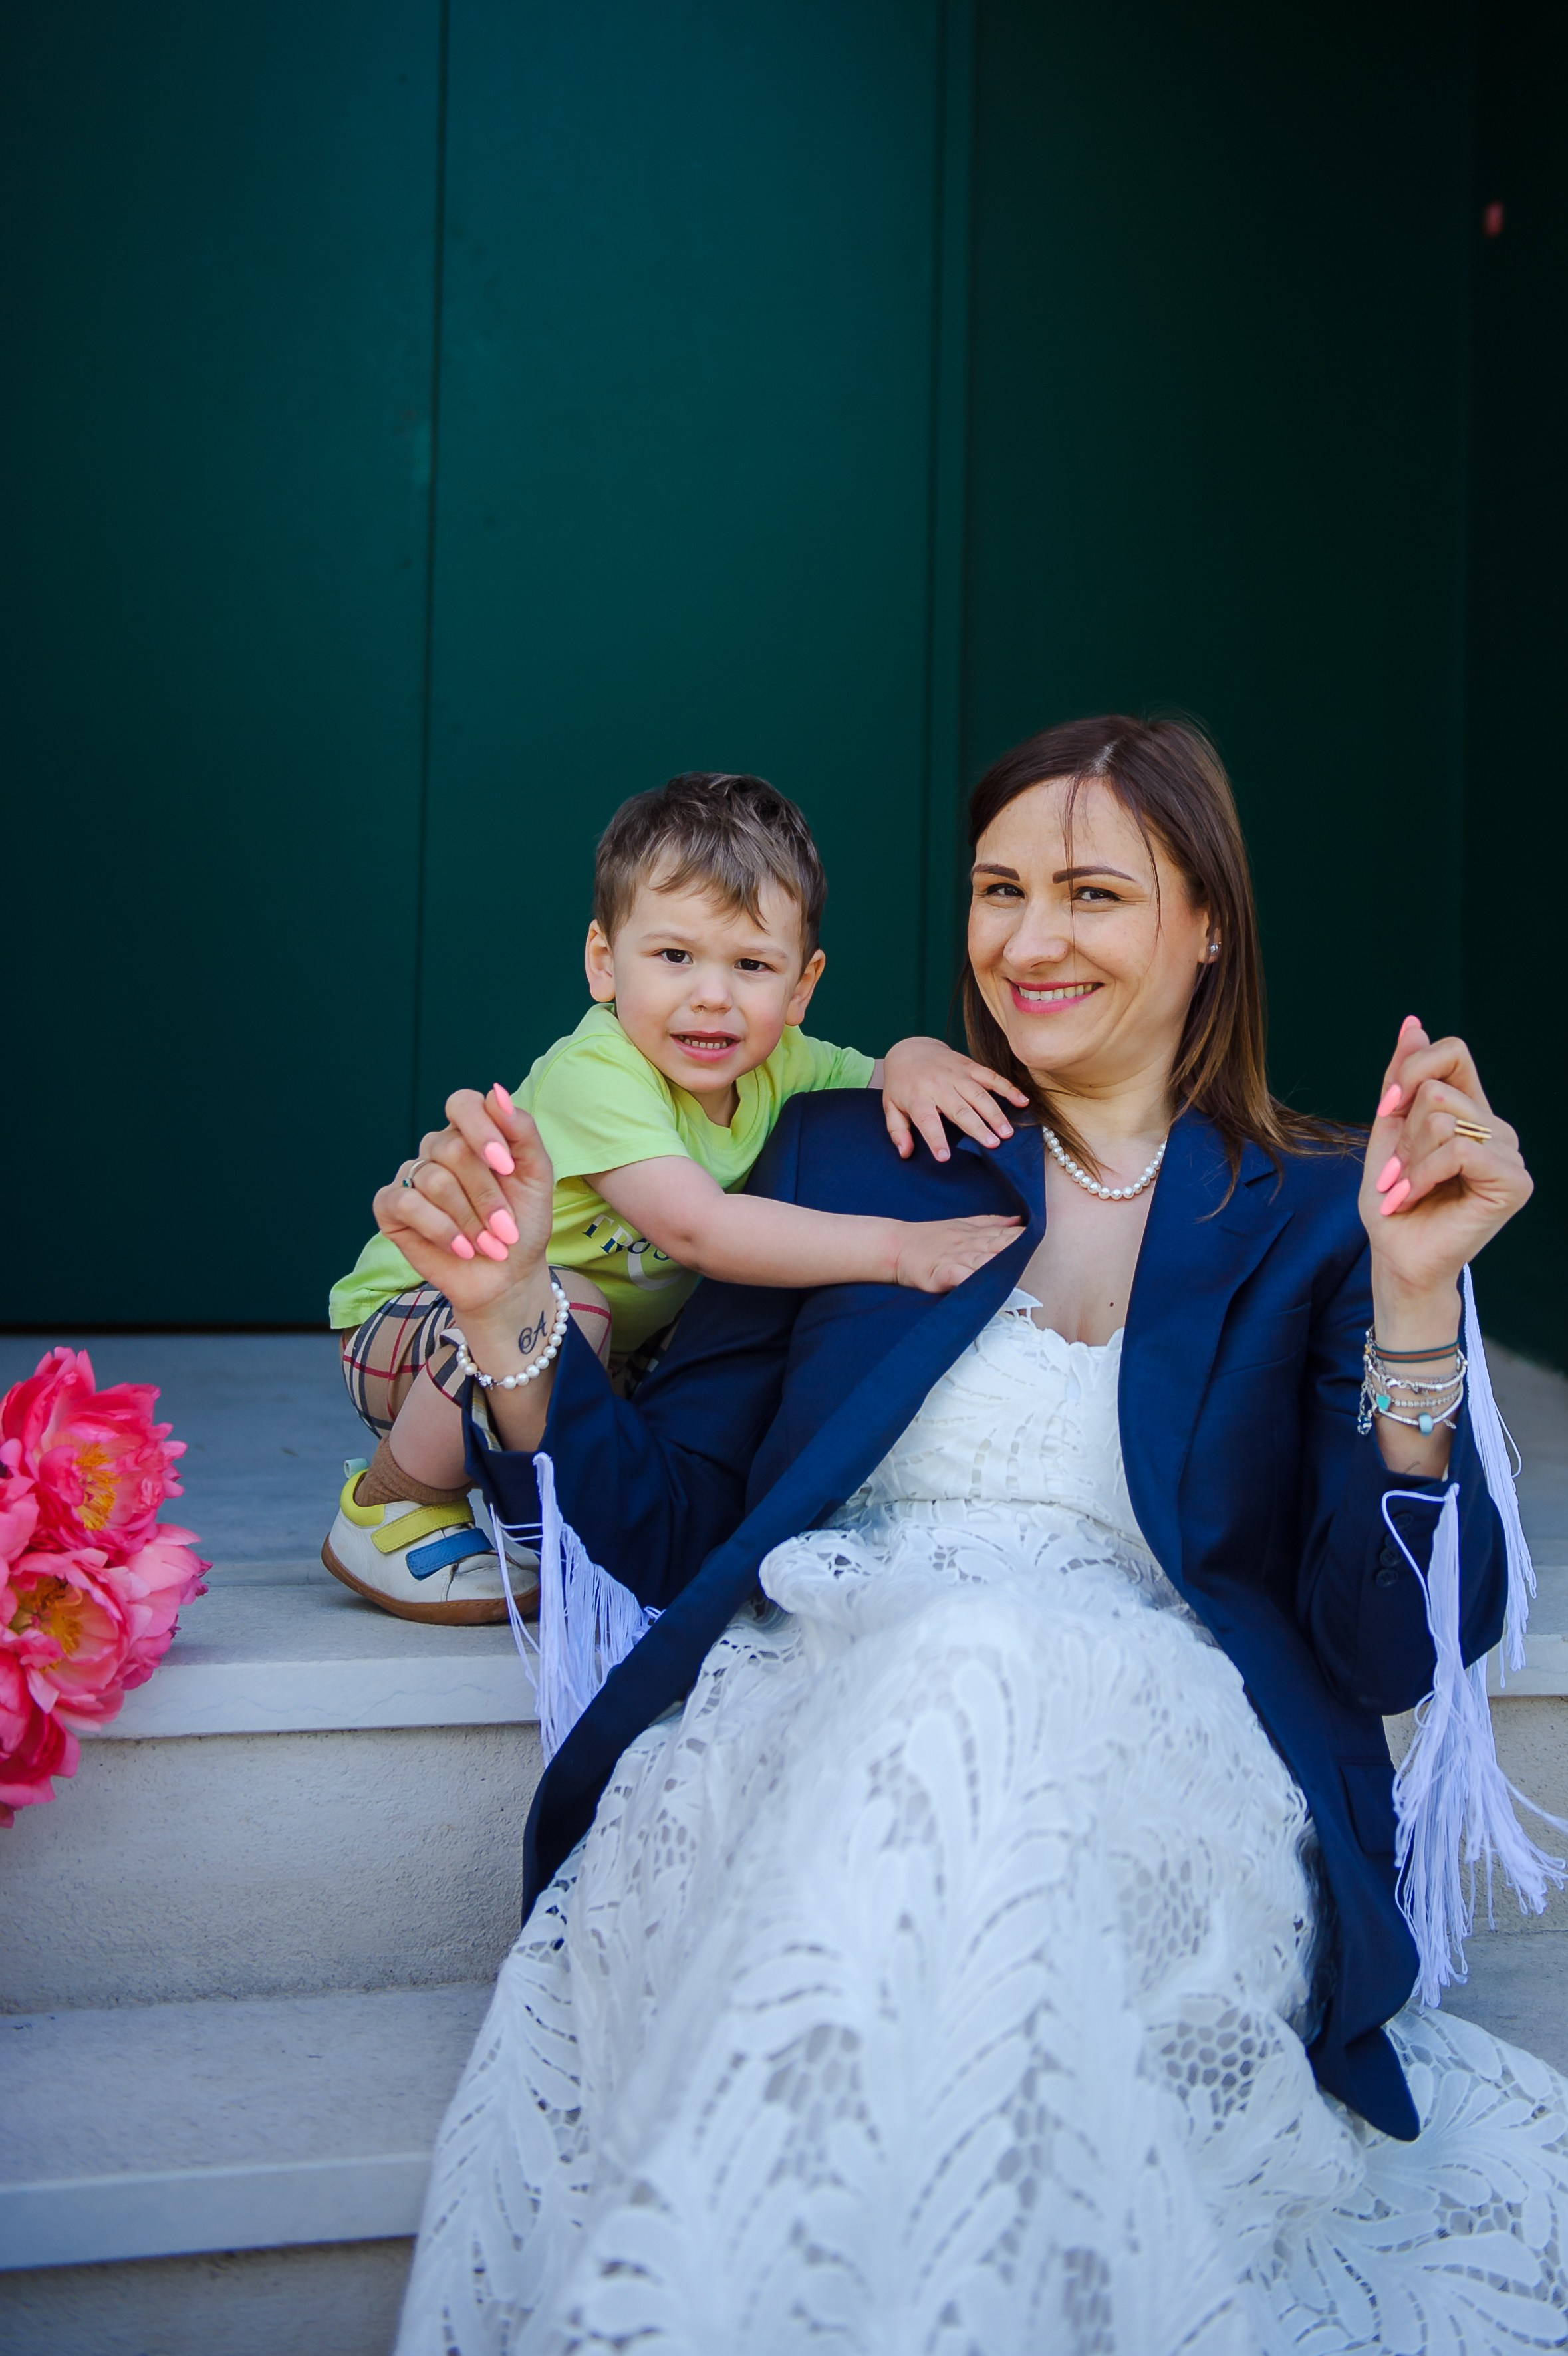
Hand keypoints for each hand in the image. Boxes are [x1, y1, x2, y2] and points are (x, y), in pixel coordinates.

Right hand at [373, 1084, 555, 1332]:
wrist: (507, 1276)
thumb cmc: (522, 1224)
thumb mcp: (536, 1176)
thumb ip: (522, 1131)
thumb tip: (496, 1091)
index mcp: (471, 1133)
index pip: (462, 1103)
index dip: (482, 1130)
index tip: (506, 1167)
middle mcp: (438, 1149)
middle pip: (451, 1148)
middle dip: (486, 1194)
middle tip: (506, 1228)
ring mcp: (412, 1176)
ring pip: (433, 1178)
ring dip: (469, 1219)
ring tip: (488, 1244)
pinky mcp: (391, 1207)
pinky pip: (405, 1203)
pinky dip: (439, 1228)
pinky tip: (459, 1247)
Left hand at [882, 1036, 1030, 1161]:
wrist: (910, 1049)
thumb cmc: (902, 1084)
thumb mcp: (891, 1106)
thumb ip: (897, 1131)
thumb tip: (905, 1153)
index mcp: (917, 1097)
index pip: (926, 1121)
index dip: (935, 1139)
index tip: (944, 1157)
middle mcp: (938, 1084)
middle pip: (959, 1108)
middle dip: (977, 1127)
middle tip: (993, 1144)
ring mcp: (956, 1074)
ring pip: (979, 1094)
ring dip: (995, 1113)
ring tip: (1007, 1132)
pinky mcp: (970, 1066)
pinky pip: (991, 1076)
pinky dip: (1008, 1088)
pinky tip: (1022, 1101)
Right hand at [892, 1212, 1021, 1292]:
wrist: (895, 1246)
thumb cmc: (931, 1238)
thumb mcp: (962, 1224)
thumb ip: (991, 1223)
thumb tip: (1019, 1219)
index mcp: (974, 1234)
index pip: (1002, 1234)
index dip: (1021, 1235)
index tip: (1040, 1233)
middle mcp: (967, 1245)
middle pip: (996, 1245)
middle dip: (1015, 1246)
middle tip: (1034, 1246)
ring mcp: (953, 1259)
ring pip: (981, 1260)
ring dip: (999, 1262)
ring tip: (1017, 1264)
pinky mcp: (939, 1273)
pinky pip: (958, 1276)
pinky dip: (970, 1278)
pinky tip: (983, 1282)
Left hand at [1359, 1017, 1531, 1324]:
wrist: (1396, 1258)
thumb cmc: (1392, 1201)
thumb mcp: (1387, 1130)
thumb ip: (1402, 1078)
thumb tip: (1413, 1021)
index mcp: (1470, 1110)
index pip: (1451, 1052)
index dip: (1409, 1072)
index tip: (1386, 1109)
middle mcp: (1496, 1127)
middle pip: (1437, 1089)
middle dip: (1401, 1133)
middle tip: (1396, 1172)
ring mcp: (1510, 1153)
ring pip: (1443, 1117)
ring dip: (1407, 1158)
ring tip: (1403, 1188)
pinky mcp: (1515, 1182)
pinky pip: (1459, 1150)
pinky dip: (1423, 1174)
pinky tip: (1412, 1196)